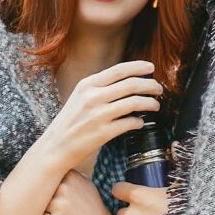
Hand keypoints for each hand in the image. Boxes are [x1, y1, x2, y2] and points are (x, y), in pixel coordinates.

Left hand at [40, 169, 122, 214]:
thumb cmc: (94, 207)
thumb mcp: (87, 185)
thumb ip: (71, 176)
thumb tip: (54, 170)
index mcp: (71, 177)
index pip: (48, 173)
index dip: (46, 180)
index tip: (48, 186)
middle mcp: (65, 188)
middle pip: (40, 186)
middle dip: (40, 193)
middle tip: (42, 199)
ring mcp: (59, 205)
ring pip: (38, 202)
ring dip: (40, 206)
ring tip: (47, 210)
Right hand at [43, 61, 161, 172]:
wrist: (55, 147)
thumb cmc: (70, 122)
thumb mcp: (79, 97)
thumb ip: (100, 88)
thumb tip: (128, 82)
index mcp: (87, 84)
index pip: (119, 70)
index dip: (138, 67)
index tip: (151, 67)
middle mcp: (93, 97)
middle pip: (131, 84)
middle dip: (150, 85)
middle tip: (159, 89)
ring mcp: (98, 115)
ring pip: (135, 102)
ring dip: (150, 103)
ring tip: (156, 105)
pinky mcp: (104, 132)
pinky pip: (131, 122)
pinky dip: (139, 122)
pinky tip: (140, 122)